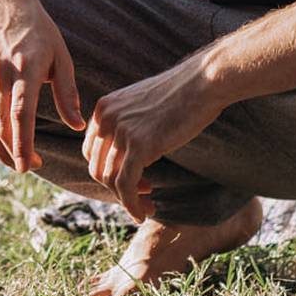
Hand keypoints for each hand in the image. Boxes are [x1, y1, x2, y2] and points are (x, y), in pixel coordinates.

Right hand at [0, 0, 83, 172]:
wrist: (0, 2)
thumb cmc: (37, 31)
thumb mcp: (60, 56)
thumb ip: (67, 93)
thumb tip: (76, 125)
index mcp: (25, 67)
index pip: (20, 114)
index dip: (23, 144)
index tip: (29, 166)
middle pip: (0, 124)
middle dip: (14, 152)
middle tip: (30, 165)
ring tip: (12, 160)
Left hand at [81, 55, 222, 220]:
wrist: (203, 82)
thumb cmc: (181, 95)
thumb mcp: (142, 107)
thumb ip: (128, 126)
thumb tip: (126, 154)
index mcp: (104, 109)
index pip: (92, 152)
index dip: (109, 171)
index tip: (134, 180)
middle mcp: (106, 119)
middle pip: (98, 168)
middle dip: (116, 189)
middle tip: (142, 197)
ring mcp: (121, 131)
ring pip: (110, 180)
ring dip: (126, 200)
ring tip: (147, 207)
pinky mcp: (139, 145)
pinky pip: (125, 185)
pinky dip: (131, 204)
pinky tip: (143, 213)